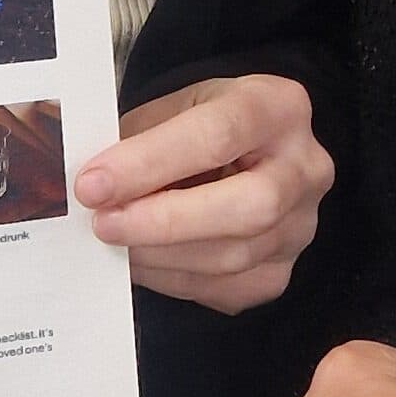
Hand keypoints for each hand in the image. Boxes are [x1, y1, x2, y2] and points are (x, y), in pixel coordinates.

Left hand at [71, 73, 331, 311]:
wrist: (244, 155)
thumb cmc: (200, 127)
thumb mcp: (175, 109)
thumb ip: (140, 141)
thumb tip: (89, 187)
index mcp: (279, 107)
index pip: (220, 134)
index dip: (152, 162)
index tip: (94, 184)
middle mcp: (306, 168)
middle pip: (249, 206)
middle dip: (165, 221)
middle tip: (103, 223)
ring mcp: (301, 226)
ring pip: (234, 256)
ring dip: (159, 255)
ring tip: (111, 240)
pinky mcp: (280, 272)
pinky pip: (225, 289)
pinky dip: (171, 279)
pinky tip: (141, 259)